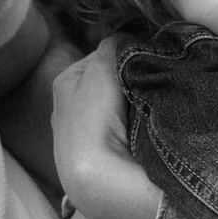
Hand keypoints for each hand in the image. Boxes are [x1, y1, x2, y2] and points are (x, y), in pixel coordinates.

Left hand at [51, 40, 159, 218]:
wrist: (99, 181)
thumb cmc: (94, 119)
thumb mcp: (101, 70)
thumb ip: (113, 46)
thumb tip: (126, 37)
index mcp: (64, 83)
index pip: (101, 58)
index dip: (126, 56)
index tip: (148, 61)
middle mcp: (67, 109)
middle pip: (108, 85)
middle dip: (128, 83)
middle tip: (152, 85)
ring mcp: (81, 139)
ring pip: (116, 111)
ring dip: (133, 109)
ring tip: (152, 110)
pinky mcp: (97, 164)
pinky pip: (122, 134)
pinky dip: (134, 131)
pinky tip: (146, 134)